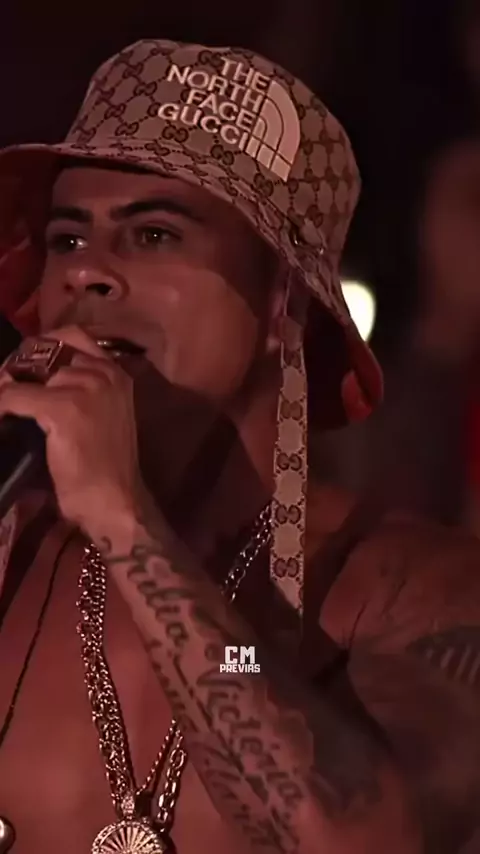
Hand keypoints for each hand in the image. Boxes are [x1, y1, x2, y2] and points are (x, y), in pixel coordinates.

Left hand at [0, 326, 142, 532]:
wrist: (114, 501)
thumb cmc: (106, 468)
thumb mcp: (103, 417)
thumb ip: (80, 391)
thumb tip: (29, 378)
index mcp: (117, 374)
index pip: (75, 336)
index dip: (44, 347)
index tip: (26, 366)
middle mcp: (104, 374)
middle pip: (47, 353)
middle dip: (22, 368)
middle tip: (8, 386)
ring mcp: (84, 388)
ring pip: (28, 377)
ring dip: (9, 391)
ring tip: (4, 407)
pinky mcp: (63, 408)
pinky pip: (14, 397)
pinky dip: (1, 406)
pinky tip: (0, 415)